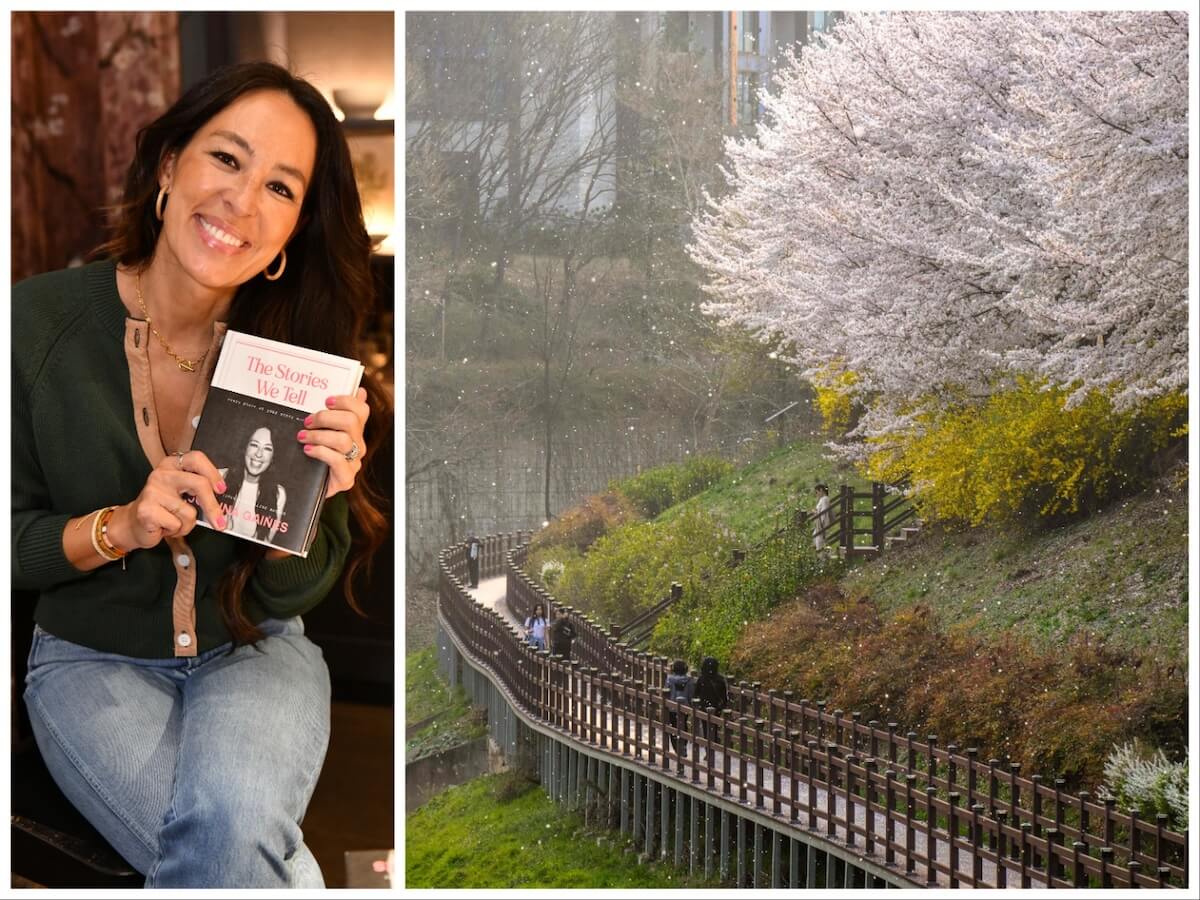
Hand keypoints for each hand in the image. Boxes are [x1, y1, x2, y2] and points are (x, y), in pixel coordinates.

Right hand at [108, 451, 226, 550]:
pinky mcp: (147, 509)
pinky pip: (177, 524)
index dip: (212, 473)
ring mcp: (153, 491)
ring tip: (174, 521)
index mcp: (172, 464)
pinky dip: (176, 530)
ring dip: (187, 524)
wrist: (133, 524)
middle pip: (199, 484)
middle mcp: (162, 474)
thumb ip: (197, 487)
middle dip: (212, 507)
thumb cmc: (163, 508)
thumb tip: (223, 493)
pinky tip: (164, 527)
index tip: (221, 489)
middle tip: (220, 523)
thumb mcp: (180, 491)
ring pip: (189, 512)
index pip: (196, 458)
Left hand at [298, 387, 369, 498]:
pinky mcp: (346, 479)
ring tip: (302, 436)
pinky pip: (337, 460)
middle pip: (351, 422)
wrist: (308, 486)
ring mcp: (354, 462)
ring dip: (318, 435)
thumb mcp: (321, 431)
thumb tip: (359, 391)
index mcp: (355, 431)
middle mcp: (358, 445)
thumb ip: (335, 412)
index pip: (362, 410)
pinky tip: (307, 449)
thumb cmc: (314, 455)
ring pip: (343, 440)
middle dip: (325, 418)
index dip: (346, 401)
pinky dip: (320, 452)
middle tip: (308, 421)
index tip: (326, 401)